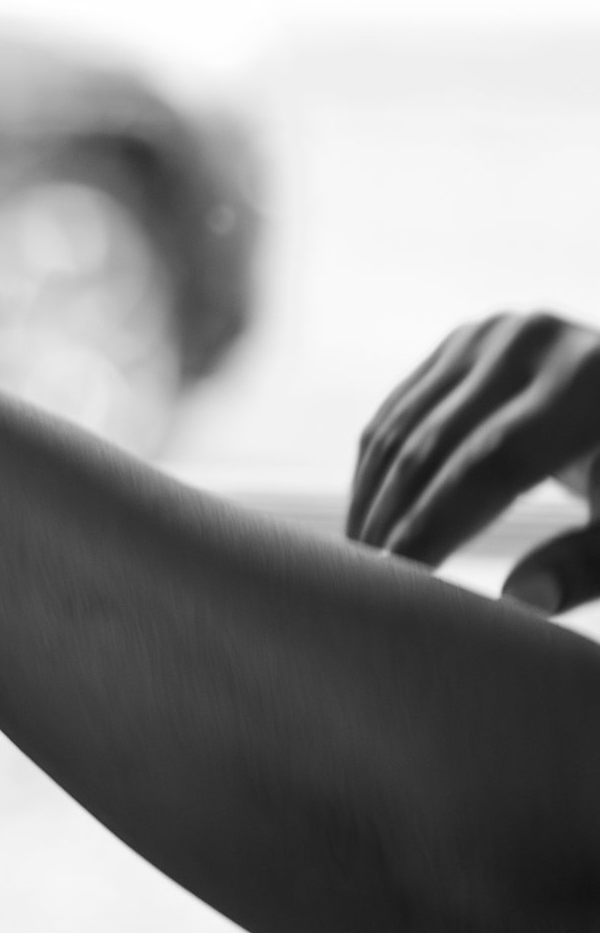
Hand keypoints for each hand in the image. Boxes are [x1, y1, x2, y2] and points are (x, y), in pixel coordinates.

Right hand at [349, 312, 599, 612]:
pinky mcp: (462, 341)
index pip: (491, 463)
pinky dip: (379, 464)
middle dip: (392, 517)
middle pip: (437, 442)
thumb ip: (587, 563)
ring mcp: (488, 334)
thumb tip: (519, 598)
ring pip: (404, 424)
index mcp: (584, 382)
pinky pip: (402, 407)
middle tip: (363, 583)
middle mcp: (529, 342)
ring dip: (373, 494)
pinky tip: (370, 512)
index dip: (437, 524)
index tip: (397, 583)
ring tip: (357, 558)